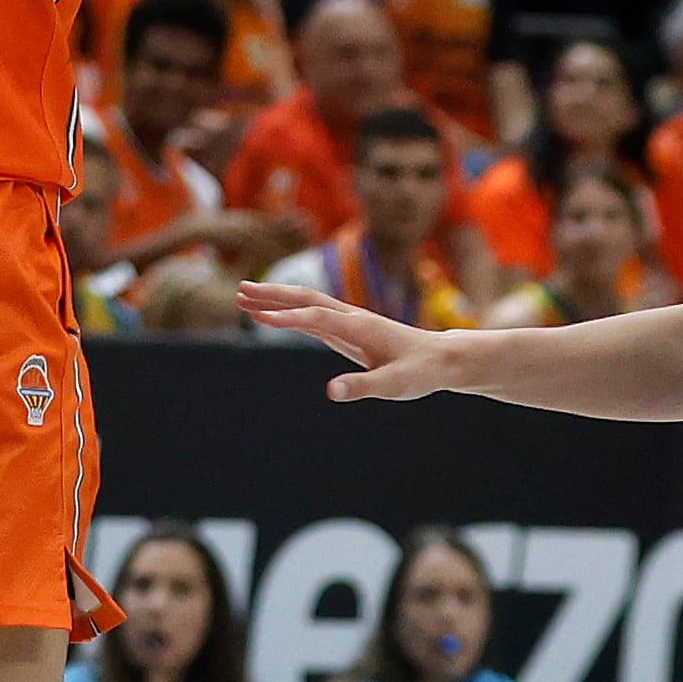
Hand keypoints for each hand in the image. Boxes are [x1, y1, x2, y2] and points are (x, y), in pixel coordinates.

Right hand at [232, 279, 472, 400]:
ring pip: (307, 303)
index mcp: (360, 327)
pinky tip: (273, 315)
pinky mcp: (348, 329)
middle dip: (272, 294)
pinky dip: (289, 312)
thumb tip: (330, 391)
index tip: (258, 316)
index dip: (288, 317)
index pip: (317, 317)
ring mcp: (349, 321)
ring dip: (276, 298)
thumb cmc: (421, 373)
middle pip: (306, 299)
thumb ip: (363, 387)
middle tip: (239, 290)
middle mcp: (352, 317)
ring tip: (244, 296)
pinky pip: (312, 315)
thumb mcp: (395, 386)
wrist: (443, 359)